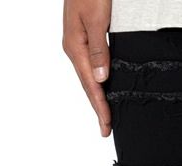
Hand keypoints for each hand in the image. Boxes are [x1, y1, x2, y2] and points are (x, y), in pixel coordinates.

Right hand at [62, 0, 111, 136]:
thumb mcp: (98, 19)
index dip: (99, 107)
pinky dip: (97, 82)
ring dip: (97, 97)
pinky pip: (91, 66)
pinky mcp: (84, 38)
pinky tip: (103, 89)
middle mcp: (74, 48)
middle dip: (98, 108)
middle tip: (106, 129)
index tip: (106, 125)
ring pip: (89, 77)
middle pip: (88, 85)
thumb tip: (101, 79)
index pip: (90, 85)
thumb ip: (99, 49)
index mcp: (75, 46)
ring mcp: (77, 43)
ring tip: (104, 116)